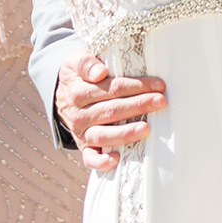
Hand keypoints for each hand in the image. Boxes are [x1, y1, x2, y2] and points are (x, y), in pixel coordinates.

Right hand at [55, 53, 166, 171]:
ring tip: (145, 128)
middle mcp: (78, 114)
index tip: (158, 85)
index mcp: (78, 91)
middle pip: (112, 110)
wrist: (61, 94)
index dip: (136, 86)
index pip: (112, 88)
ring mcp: (81, 132)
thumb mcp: (76, 60)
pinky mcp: (83, 146)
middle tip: (160, 102)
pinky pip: (89, 158)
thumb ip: (86, 62)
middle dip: (138, 105)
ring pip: (103, 134)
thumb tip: (99, 72)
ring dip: (125, 132)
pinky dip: (101, 162)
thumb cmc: (78, 75)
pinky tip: (116, 159)